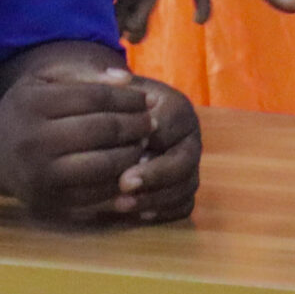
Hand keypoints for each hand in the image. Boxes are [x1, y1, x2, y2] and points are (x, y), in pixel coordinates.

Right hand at [0, 60, 159, 222]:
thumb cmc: (26, 110)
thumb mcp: (44, 82)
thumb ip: (85, 76)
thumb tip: (127, 79)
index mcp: (35, 104)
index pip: (96, 97)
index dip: (129, 99)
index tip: (147, 100)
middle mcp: (35, 140)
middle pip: (103, 130)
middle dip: (135, 126)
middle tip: (151, 123)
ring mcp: (41, 175)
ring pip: (104, 165)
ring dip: (132, 154)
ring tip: (143, 145)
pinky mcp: (48, 200)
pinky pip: (95, 193)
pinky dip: (118, 181)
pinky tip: (129, 169)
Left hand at [114, 78, 202, 223]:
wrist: (120, 116)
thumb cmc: (110, 102)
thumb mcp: (105, 87)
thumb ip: (107, 83)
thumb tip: (114, 77)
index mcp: (176, 107)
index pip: (169, 124)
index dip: (146, 138)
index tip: (122, 149)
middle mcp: (189, 136)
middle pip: (185, 160)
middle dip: (155, 175)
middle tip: (123, 184)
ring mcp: (188, 163)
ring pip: (185, 186)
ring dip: (156, 199)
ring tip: (122, 205)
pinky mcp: (182, 185)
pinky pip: (184, 204)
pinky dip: (164, 212)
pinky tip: (137, 216)